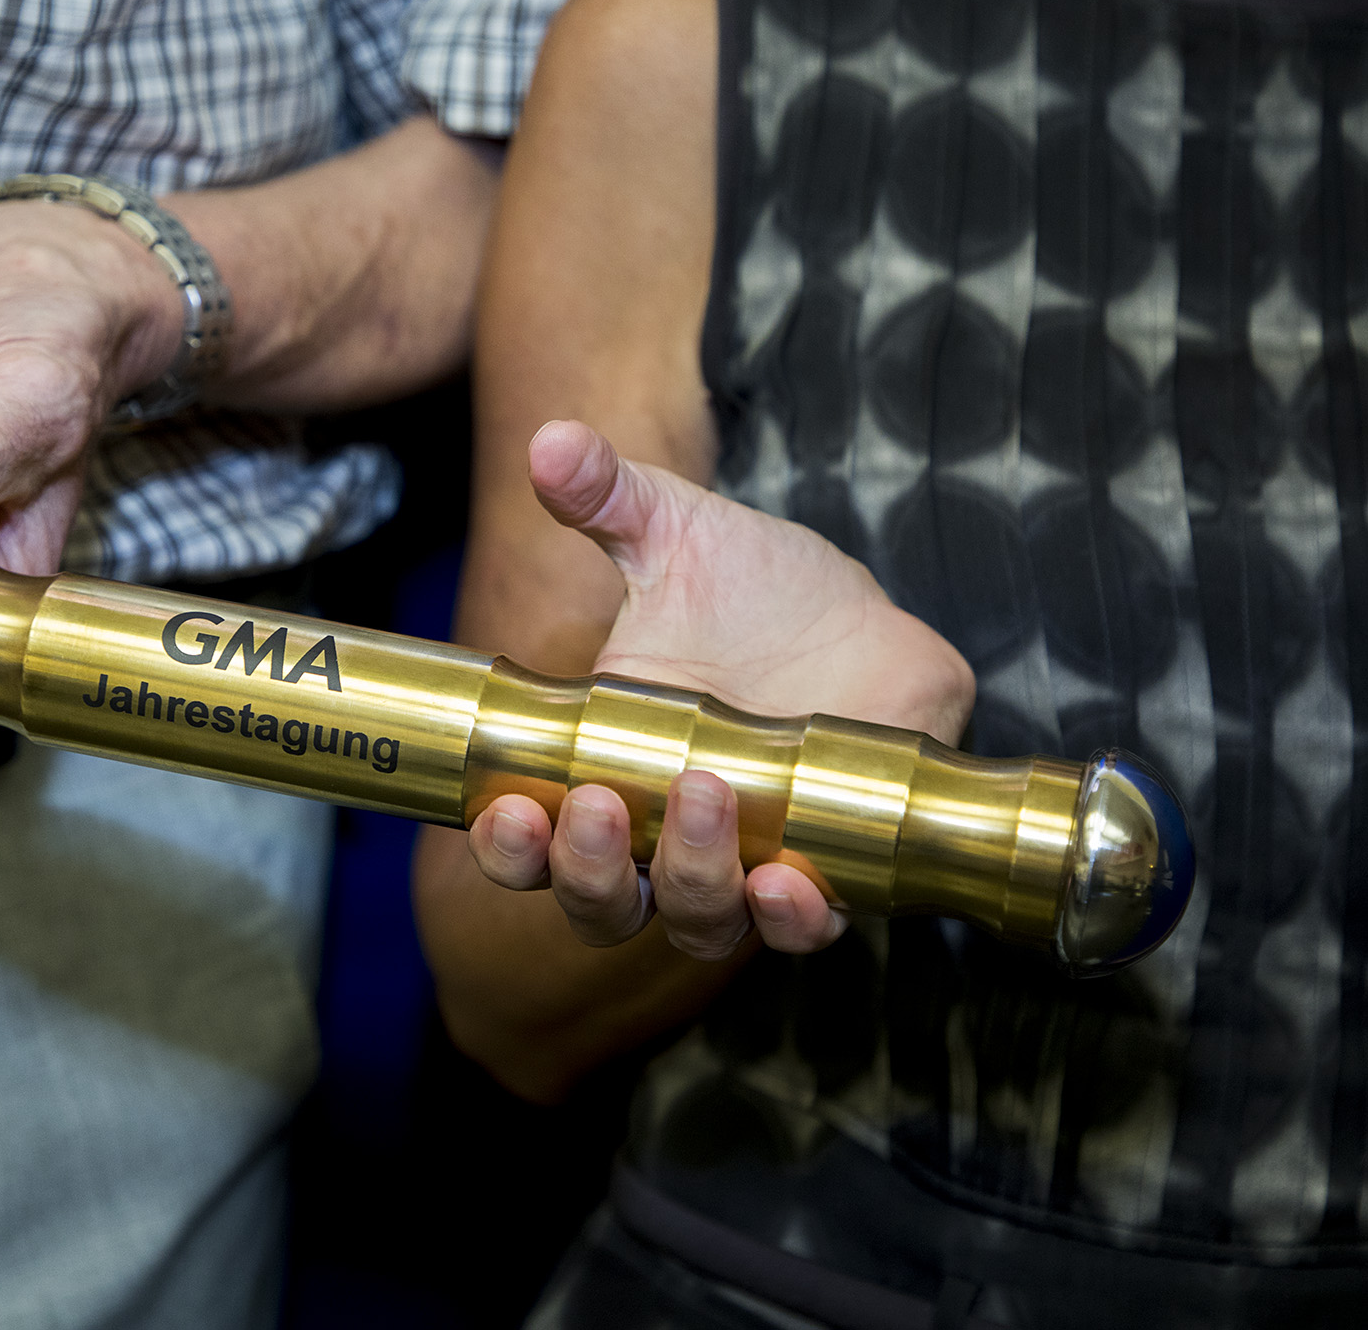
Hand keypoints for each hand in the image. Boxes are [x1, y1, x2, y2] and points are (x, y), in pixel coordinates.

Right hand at [465, 420, 973, 954]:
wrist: (863, 618)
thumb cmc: (752, 588)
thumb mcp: (675, 534)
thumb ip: (607, 496)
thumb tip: (550, 441)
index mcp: (599, 770)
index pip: (531, 838)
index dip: (507, 846)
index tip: (504, 814)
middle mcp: (658, 835)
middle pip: (600, 903)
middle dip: (586, 870)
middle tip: (597, 804)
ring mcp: (740, 861)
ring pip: (693, 921)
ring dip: (687, 880)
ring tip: (703, 797)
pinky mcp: (825, 870)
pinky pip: (800, 927)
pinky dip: (792, 919)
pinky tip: (789, 885)